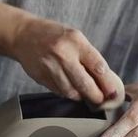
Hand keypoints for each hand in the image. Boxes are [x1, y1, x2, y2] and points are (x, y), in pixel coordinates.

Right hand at [0, 0, 122, 104]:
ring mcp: (50, 67)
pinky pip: (59, 92)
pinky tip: (71, 90)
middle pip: (84, 84)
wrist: (23, 36)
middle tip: (101, 100)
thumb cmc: (54, 36)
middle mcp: (63, 55)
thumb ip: (89, 58)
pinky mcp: (41, 78)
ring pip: (71, 92)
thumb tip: (106, 81)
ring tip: (86, 96)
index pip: (97, 66)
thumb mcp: (75, 38)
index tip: (113, 92)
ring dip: (81, 97)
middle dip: (96, 96)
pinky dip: (68, 94)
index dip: (107, 83)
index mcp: (76, 41)